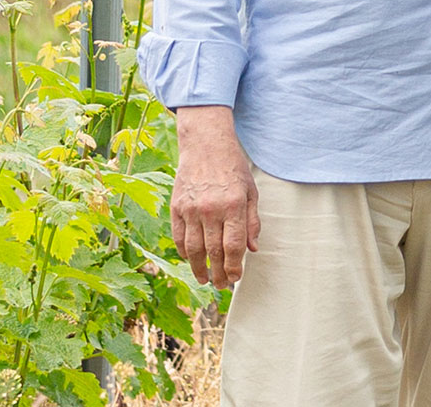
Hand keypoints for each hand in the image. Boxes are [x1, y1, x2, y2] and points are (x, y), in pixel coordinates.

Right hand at [171, 106, 259, 289]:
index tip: (236, 278)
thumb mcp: (251, 191)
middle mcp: (211, 209)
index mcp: (234, 206)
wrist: (205, 145)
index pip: (234, 246)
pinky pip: (179, 236)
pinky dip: (185, 252)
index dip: (235, 267)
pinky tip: (192, 260)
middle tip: (222, 286)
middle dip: (219, 273)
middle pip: (213, 252)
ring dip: (199, 269)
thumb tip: (253, 249)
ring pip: (194, 249)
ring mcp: (191, 209)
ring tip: (205, 280)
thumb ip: (252, 221)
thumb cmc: (233, 168)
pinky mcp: (176, 207)